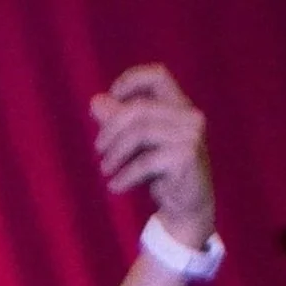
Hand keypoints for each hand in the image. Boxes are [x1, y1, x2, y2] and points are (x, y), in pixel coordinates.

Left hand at [91, 64, 214, 249]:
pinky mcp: (186, 158)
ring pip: (140, 133)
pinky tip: (115, 187)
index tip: (110, 98)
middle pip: (140, 108)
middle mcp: (189, 116)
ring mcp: (190, 136)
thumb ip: (119, 122)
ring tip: (105, 170)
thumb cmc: (162, 174)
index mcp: (180, 106)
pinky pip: (145, 161)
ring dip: (115, 153)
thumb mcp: (139, 146)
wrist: (188, 209)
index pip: (158, 76)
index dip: (131, 81)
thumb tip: (94, 101)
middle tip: (98, 149)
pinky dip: (125, 175)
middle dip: (111, 128)